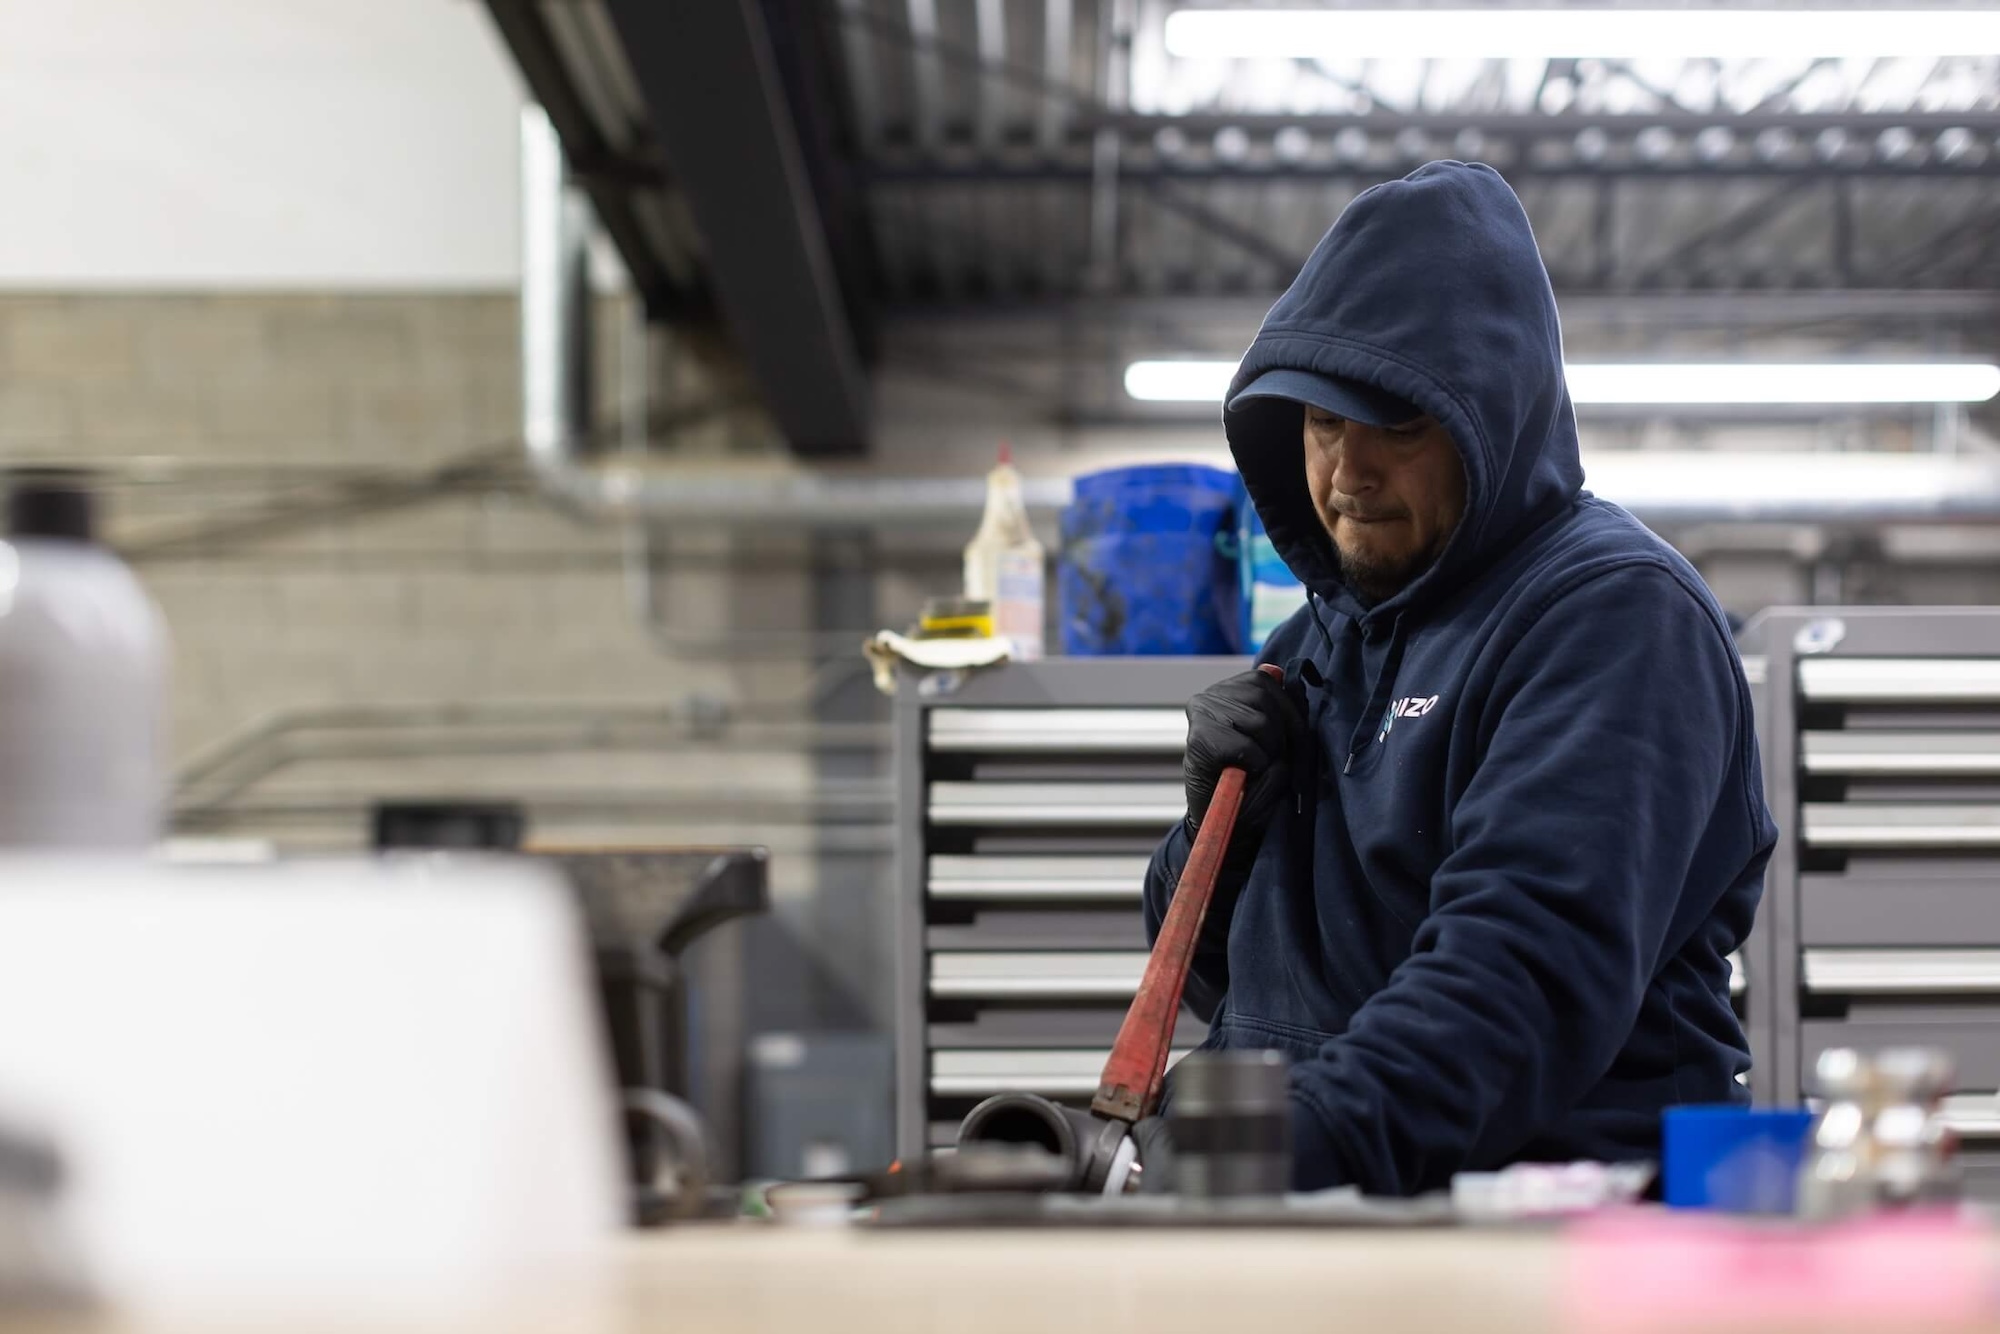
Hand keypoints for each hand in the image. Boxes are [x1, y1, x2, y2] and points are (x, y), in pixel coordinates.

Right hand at [1182, 665, 1305, 848]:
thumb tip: (1276, 670)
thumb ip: (1277, 706)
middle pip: (1264, 696)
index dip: (1288, 710)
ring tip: (1257, 767)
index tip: (1293, 739)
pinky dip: (1255, 764)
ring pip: (1259, 720)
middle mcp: (1207, 698)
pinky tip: (1244, 773)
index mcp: (1225, 692)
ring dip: (1269, 750)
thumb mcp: (1274, 738)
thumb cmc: (1254, 780)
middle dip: (1280, 733)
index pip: (1266, 680)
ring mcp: (1200, 717)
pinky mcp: (1198, 742)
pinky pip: (1246, 746)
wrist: (1227, 822)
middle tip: (1272, 759)